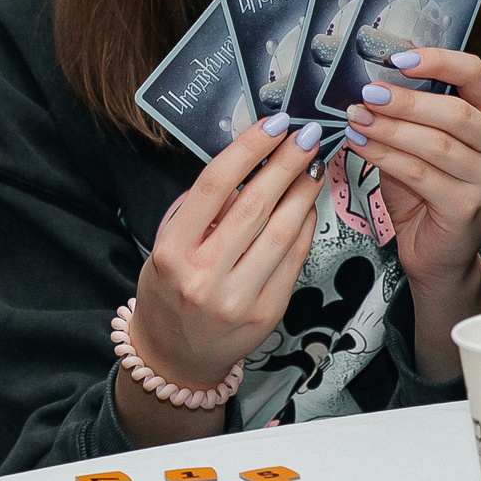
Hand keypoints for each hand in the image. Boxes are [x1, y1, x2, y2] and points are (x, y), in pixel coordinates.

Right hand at [131, 116, 327, 387]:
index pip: (212, 187)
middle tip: (307, 135)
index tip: (272, 125)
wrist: (174, 355)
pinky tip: (307, 205)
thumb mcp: (168, 248)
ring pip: (280, 232)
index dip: (247, 150)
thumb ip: (204, 214)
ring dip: (303, 192)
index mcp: (171, 253)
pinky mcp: (266, 313)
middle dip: (285, 164)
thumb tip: (252, 166)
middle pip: (253, 206)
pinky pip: (293, 260)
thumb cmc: (169, 291)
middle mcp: (202, 276)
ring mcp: (236, 297)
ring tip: (313, 165)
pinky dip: (304, 226)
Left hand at [343, 47, 480, 296]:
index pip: (476, 76)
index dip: (438, 61)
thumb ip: (406, 117)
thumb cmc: (426, 194)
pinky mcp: (470, 207)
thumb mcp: (418, 145)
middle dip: (405, 101)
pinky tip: (363, 147)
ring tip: (356, 119)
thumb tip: (369, 86)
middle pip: (455, 112)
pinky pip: (421, 174)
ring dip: (389, 129)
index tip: (398, 58)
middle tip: (366, 95)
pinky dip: (386, 157)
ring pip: (436, 144)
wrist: (437, 253)